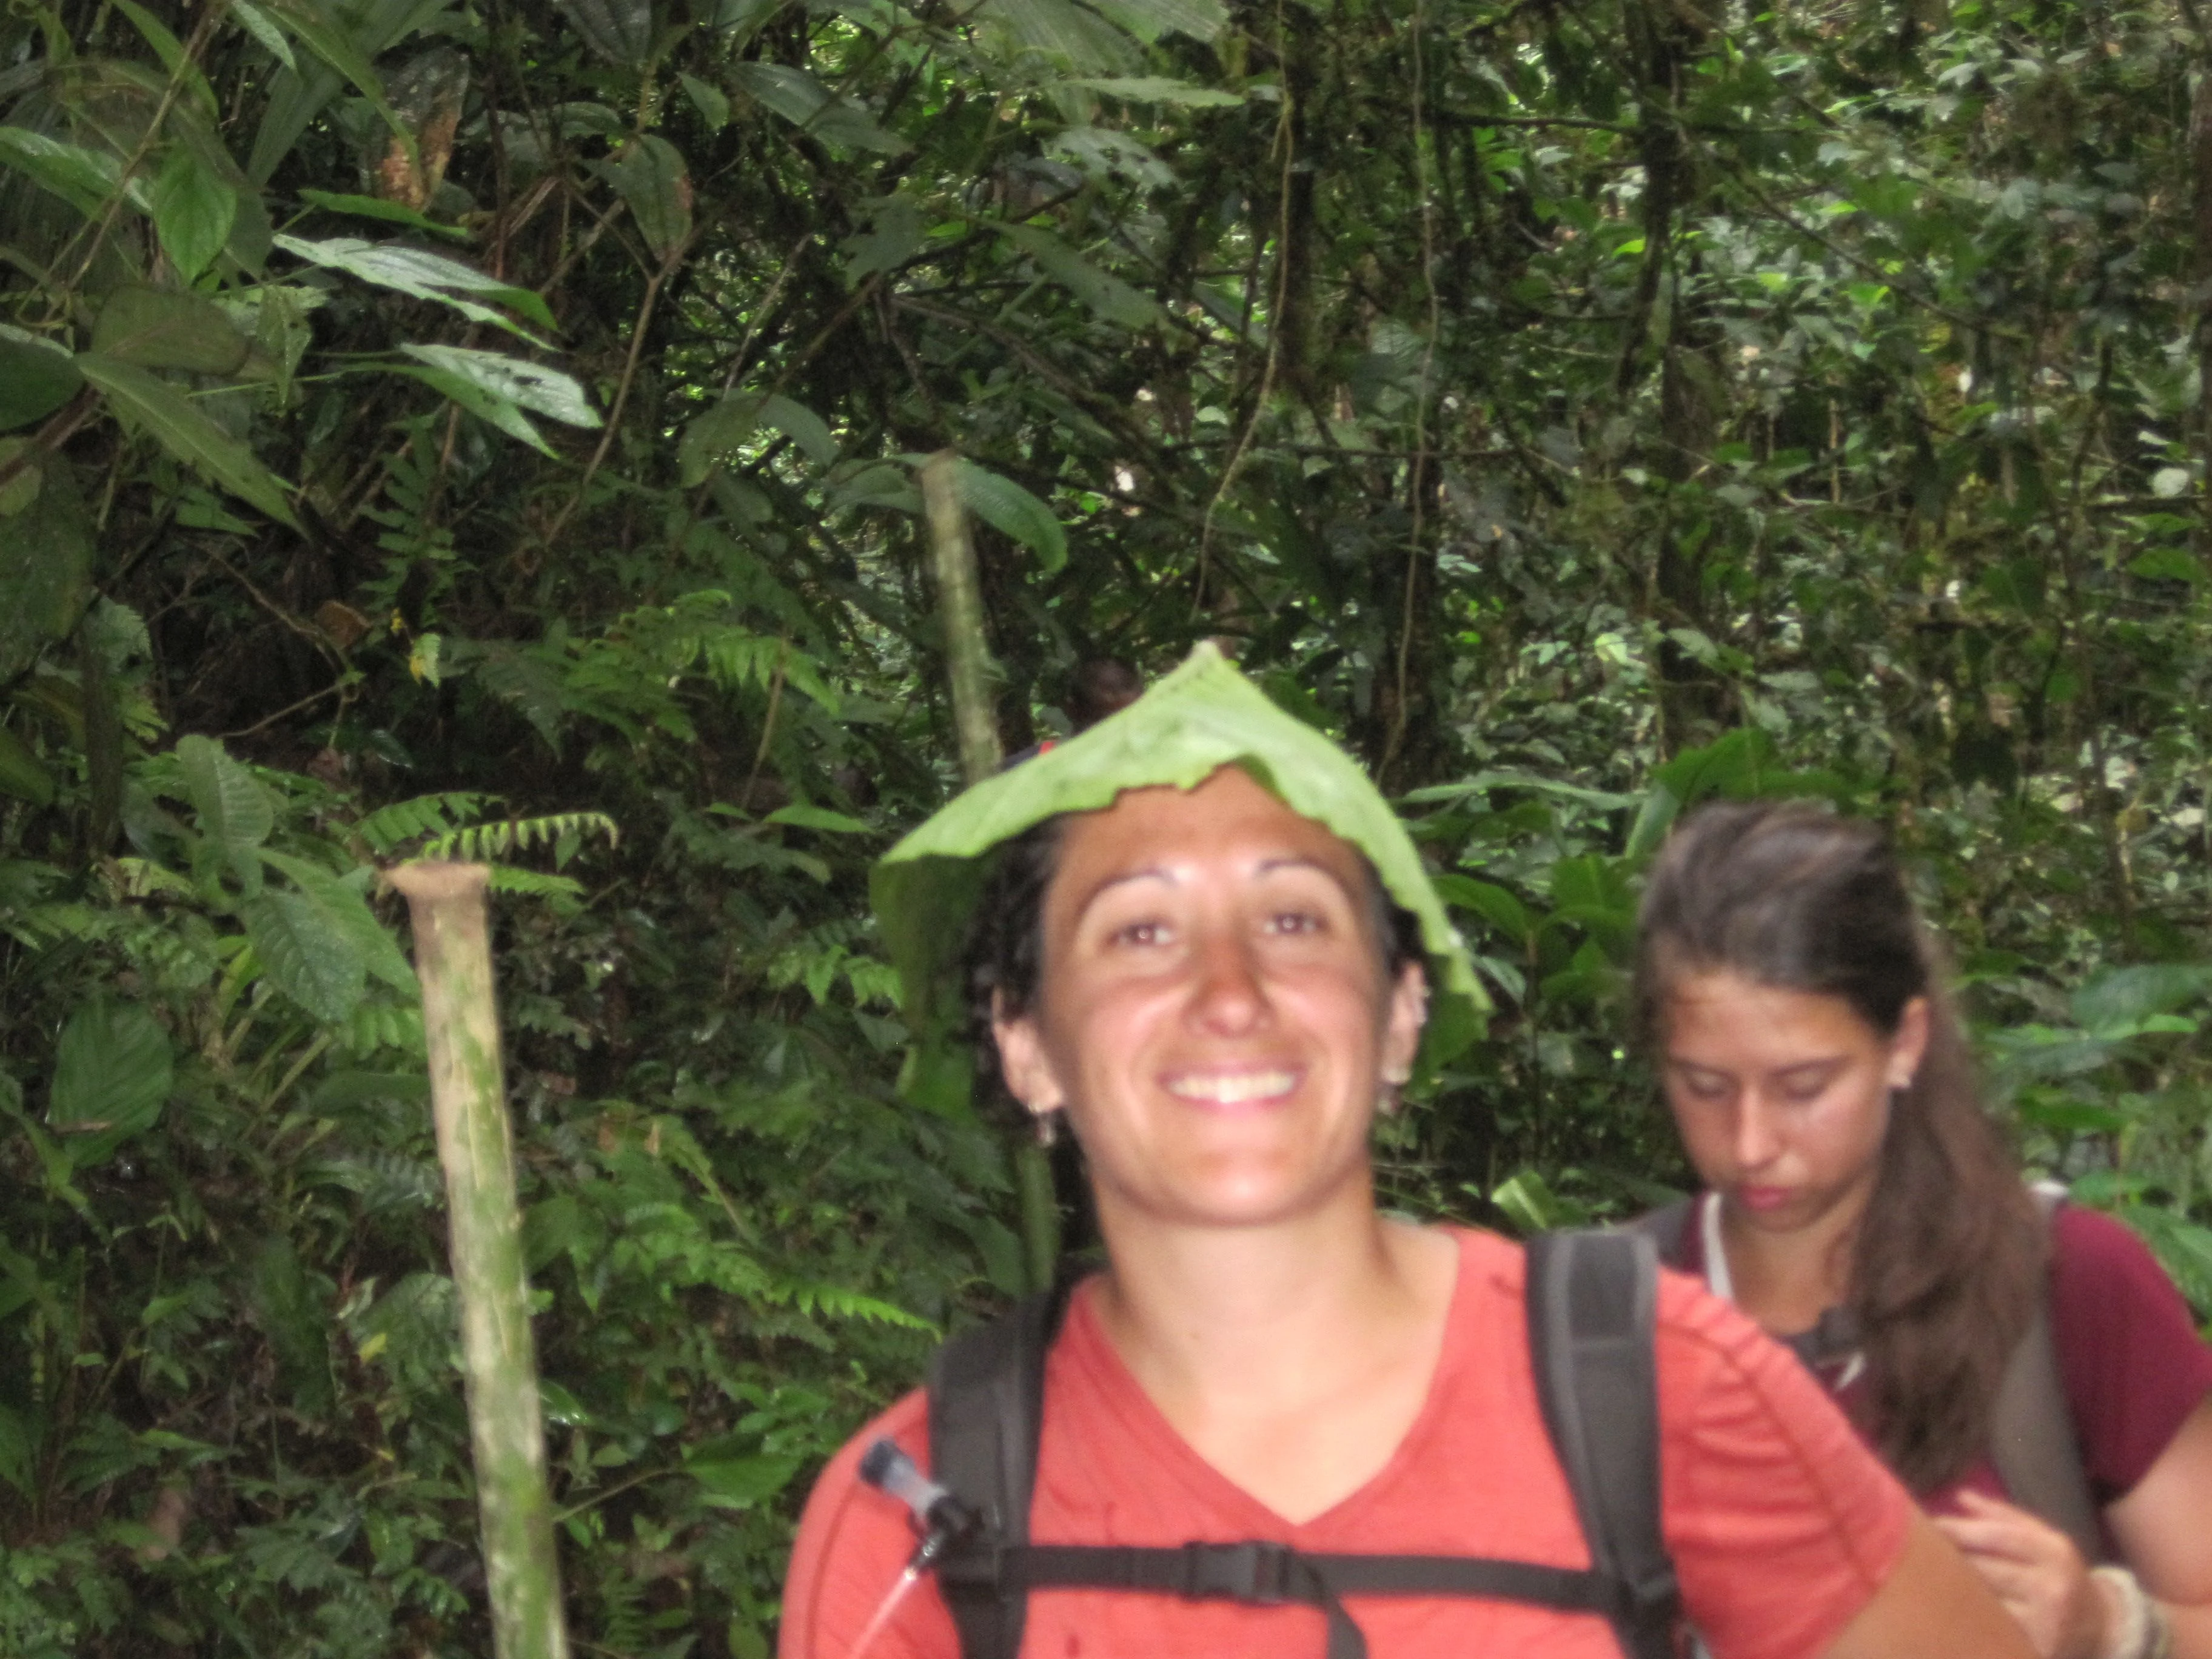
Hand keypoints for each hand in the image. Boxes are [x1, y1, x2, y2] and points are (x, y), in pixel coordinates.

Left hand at [1932, 1490, 2109, 1658]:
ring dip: (1953, 1588)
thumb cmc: (2059, 1573)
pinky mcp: (2036, 1648)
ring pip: (1982, 1600)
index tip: (1929, 1525)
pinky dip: (1967, 1616)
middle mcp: (2052, 1588)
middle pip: (1985, 1569)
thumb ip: (2003, 1516)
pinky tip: (1951, 1607)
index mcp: (2054, 1553)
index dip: (1959, 1529)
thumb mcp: (2044, 1539)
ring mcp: (2044, 1623)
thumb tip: (1962, 1496)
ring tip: (1930, 1576)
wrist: (2100, 1626)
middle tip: (1920, 1550)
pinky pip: (1988, 1629)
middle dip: (1951, 1559)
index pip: (1998, 1536)